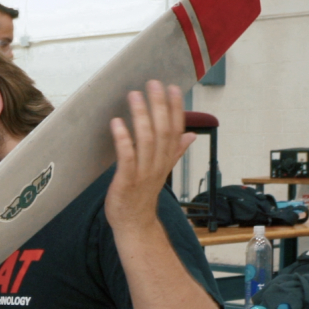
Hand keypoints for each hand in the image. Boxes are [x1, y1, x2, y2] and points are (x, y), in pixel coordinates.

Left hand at [107, 80, 193, 233]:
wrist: (134, 225)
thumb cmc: (143, 196)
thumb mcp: (162, 171)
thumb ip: (175, 152)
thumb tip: (191, 135)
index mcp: (166, 160)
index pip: (175, 129)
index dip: (175, 108)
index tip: (173, 87)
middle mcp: (157, 164)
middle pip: (162, 131)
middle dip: (158, 105)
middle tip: (153, 83)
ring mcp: (142, 173)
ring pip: (146, 140)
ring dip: (141, 116)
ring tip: (134, 95)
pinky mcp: (126, 181)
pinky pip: (127, 157)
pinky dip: (123, 139)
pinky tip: (117, 123)